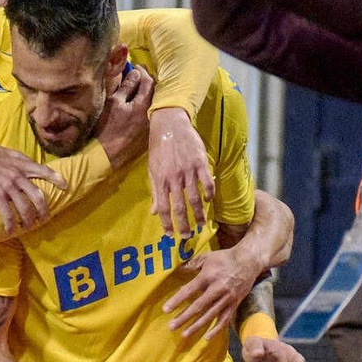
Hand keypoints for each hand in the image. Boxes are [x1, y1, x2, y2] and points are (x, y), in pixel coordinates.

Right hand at [0, 146, 66, 233]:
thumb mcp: (1, 151)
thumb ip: (16, 156)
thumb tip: (27, 160)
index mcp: (19, 164)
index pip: (43, 171)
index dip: (56, 179)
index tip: (65, 187)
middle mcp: (17, 176)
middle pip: (38, 196)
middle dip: (44, 209)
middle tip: (45, 218)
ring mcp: (8, 187)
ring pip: (26, 208)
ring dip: (30, 220)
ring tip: (29, 226)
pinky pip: (9, 214)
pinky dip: (11, 224)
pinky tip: (11, 230)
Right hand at [95, 66, 153, 167]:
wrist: (105, 153)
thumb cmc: (106, 127)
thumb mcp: (114, 102)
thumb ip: (127, 86)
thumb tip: (136, 73)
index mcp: (144, 105)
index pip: (149, 82)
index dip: (143, 72)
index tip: (136, 67)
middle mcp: (152, 114)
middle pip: (155, 92)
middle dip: (147, 81)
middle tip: (138, 74)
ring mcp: (151, 124)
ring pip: (153, 102)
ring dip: (147, 93)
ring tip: (137, 87)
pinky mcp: (147, 132)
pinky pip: (150, 112)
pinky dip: (146, 104)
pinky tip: (138, 102)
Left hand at [148, 108, 214, 235]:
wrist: (170, 124)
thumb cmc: (159, 148)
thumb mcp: (152, 169)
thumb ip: (155, 191)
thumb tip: (154, 212)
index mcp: (160, 180)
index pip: (163, 207)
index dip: (166, 223)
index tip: (169, 234)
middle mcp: (173, 178)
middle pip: (179, 207)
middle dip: (183, 224)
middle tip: (187, 236)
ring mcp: (187, 170)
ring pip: (194, 198)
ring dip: (198, 214)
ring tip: (200, 224)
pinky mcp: (200, 163)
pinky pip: (206, 182)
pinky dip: (209, 193)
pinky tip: (208, 200)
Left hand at [162, 247, 262, 339]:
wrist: (249, 261)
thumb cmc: (225, 258)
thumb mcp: (207, 257)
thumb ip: (192, 264)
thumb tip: (178, 269)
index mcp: (208, 276)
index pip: (189, 290)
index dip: (177, 300)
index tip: (166, 309)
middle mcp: (218, 289)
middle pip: (198, 306)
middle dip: (184, 317)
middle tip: (171, 326)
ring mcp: (227, 298)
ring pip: (210, 315)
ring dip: (197, 326)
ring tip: (184, 334)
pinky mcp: (235, 304)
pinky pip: (225, 319)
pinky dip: (216, 329)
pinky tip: (207, 338)